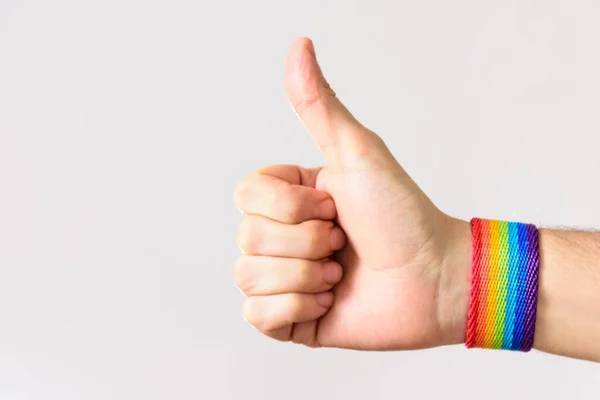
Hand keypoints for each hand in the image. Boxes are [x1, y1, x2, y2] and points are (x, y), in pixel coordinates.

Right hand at [233, 38, 470, 349]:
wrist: (435, 279)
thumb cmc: (403, 214)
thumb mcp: (357, 153)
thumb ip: (319, 105)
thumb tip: (299, 46)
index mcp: (290, 198)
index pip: (245, 194)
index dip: (290, 204)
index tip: (334, 205)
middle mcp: (283, 236)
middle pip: (247, 237)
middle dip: (306, 241)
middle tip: (344, 241)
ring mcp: (284, 278)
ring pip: (248, 276)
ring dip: (304, 274)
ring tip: (339, 273)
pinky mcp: (291, 319)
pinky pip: (257, 316)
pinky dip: (297, 308)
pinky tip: (330, 300)